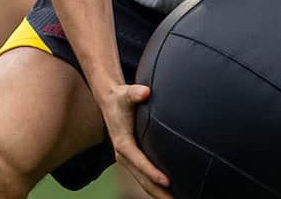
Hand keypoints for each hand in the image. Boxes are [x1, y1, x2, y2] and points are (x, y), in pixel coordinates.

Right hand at [101, 83, 171, 198]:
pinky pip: (144, 177)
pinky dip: (156, 187)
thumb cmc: (122, 98)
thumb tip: (144, 92)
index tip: (168, 181)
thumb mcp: (126, 94)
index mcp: (123, 143)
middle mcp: (124, 155)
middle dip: (158, 192)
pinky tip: (170, 192)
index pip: (139, 161)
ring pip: (143, 182)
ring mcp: (128, 160)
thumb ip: (135, 93)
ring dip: (158, 193)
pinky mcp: (133, 160)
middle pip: (142, 179)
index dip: (153, 172)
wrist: (110, 102)